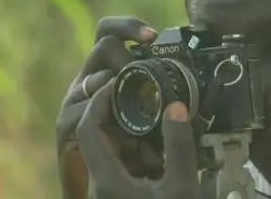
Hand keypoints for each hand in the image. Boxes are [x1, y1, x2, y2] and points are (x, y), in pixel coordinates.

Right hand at [55, 17, 160, 198]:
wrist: (105, 179)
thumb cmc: (131, 146)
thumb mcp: (150, 116)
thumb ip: (160, 99)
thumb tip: (190, 91)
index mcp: (109, 70)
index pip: (111, 34)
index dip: (130, 27)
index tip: (152, 35)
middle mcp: (91, 78)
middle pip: (104, 44)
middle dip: (128, 55)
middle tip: (142, 75)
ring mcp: (77, 98)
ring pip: (96, 76)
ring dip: (119, 86)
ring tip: (135, 105)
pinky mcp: (67, 123)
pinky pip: (83, 110)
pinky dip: (105, 114)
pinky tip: (122, 128)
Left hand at [76, 82, 200, 198]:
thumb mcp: (181, 189)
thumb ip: (179, 148)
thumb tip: (175, 107)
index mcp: (107, 180)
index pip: (88, 129)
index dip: (99, 101)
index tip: (118, 83)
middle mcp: (99, 183)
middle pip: (103, 138)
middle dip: (129, 123)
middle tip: (154, 114)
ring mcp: (107, 189)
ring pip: (115, 152)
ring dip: (138, 143)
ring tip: (163, 147)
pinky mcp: (117, 193)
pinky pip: (124, 165)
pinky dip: (142, 157)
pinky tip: (162, 165)